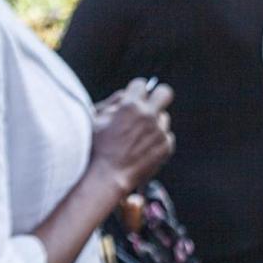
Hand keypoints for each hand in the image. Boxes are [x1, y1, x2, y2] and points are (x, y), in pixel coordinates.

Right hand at [88, 78, 174, 195]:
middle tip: (148, 106)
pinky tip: (142, 150)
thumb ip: (113, 102)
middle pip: (165, 93)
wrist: (106, 177)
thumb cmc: (96, 148)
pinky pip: (165, 136)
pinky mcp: (166, 146)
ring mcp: (160, 131)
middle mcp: (149, 116)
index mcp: (131, 106)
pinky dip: (156, 141)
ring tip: (136, 139)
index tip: (133, 98)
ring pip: (163, 118)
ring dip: (153, 124)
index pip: (141, 84)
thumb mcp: (96, 119)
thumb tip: (126, 94)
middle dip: (157, 96)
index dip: (135, 91)